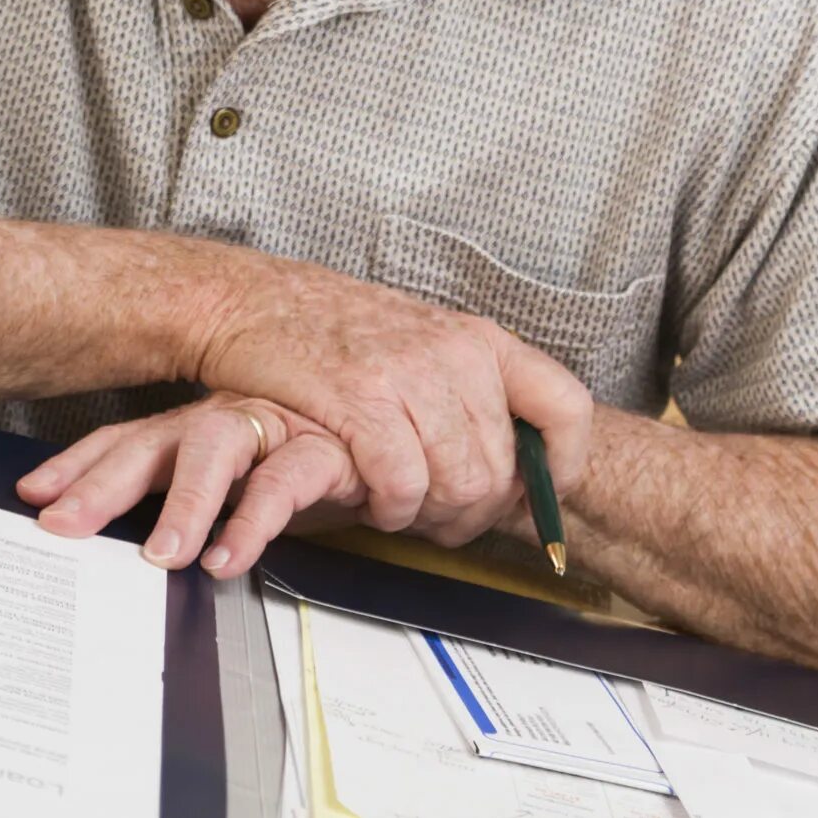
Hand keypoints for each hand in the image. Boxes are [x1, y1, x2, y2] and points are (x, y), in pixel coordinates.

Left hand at [17, 395, 367, 577]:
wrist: (391, 438)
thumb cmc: (299, 461)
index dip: (78, 465)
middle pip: (151, 443)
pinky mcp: (323, 447)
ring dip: (185, 503)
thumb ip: (182, 504)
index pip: (124, 441)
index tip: (33, 494)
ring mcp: (270, 428)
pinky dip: (254, 522)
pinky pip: (285, 481)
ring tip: (162, 554)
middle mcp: (223, 422)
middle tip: (64, 525)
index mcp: (192, 430)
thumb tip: (119, 545)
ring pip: (215, 449)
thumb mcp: (234, 484)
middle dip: (102, 483)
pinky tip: (231, 557)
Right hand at [186, 248, 592, 544]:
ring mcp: (407, 376)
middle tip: (434, 517)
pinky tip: (370, 499)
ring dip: (426, 516)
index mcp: (478, 339)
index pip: (566, 408)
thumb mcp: (421, 340)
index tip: (538, 496)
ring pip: (455, 485)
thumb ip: (470, 391)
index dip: (563, 467)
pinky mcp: (359, 402)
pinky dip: (388, 509)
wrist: (251, 300)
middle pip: (500, 471)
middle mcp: (454, 354)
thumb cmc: (331, 328)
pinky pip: (401, 486)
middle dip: (469, 512)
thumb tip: (521, 465)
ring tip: (398, 506)